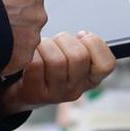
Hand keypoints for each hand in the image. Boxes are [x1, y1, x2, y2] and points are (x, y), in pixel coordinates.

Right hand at [0, 0, 46, 74]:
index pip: (28, 2)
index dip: (12, 7)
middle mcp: (39, 15)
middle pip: (29, 23)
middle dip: (14, 26)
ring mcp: (33, 38)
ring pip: (23, 43)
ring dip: (10, 44)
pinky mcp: (24, 57)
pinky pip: (15, 59)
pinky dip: (4, 59)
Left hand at [0, 32, 115, 113]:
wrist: (22, 88)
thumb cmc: (49, 66)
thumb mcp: (72, 58)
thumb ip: (83, 47)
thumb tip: (84, 35)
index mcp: (90, 79)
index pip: (107, 64)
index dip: (95, 43)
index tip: (82, 37)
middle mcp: (76, 90)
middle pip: (79, 56)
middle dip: (64, 39)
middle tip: (56, 42)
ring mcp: (56, 95)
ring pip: (56, 60)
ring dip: (46, 45)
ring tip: (41, 48)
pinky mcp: (36, 93)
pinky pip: (36, 64)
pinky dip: (31, 53)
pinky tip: (29, 55)